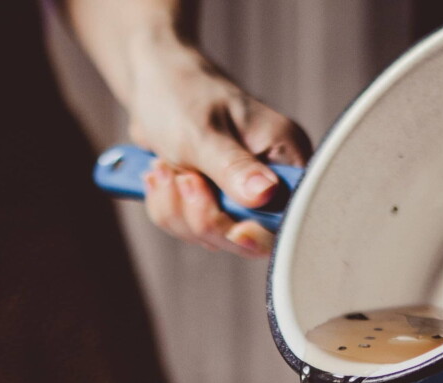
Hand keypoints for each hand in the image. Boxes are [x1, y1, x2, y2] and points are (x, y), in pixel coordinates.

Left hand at [130, 45, 311, 256]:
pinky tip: (162, 176)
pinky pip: (190, 230)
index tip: (236, 228)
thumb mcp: (205, 132)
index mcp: (285, 158)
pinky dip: (169, 208)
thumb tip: (267, 194)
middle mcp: (270, 182)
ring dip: (179, 210)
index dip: (262, 233)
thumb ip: (234, 168)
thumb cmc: (182, 94)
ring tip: (165, 169)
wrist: (153, 82)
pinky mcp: (214, 205)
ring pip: (213, 237)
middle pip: (249, 239)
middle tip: (185, 179)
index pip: (289, 218)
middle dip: (206, 218)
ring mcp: (240, 197)